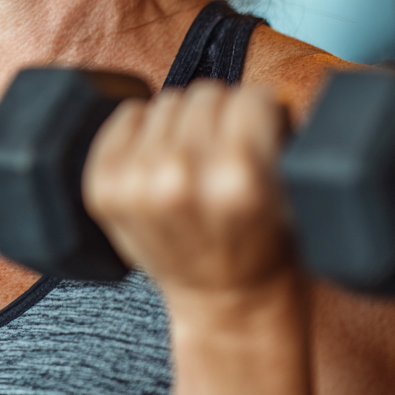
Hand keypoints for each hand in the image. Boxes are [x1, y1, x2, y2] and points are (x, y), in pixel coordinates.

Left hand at [83, 79, 292, 303]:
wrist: (226, 304)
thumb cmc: (263, 247)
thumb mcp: (291, 192)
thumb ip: (278, 133)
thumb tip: (263, 91)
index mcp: (238, 179)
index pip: (250, 97)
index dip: (260, 113)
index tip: (259, 130)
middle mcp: (179, 177)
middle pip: (205, 94)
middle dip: (222, 117)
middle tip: (227, 152)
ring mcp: (135, 182)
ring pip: (166, 102)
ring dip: (183, 125)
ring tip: (197, 161)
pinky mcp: (104, 186)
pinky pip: (127, 116)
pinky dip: (144, 130)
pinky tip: (161, 158)